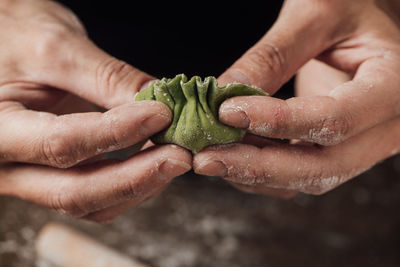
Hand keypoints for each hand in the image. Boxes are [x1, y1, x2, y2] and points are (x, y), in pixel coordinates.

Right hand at [0, 0, 190, 222]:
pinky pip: (93, 197)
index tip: (161, 115)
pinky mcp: (52, 175)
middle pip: (74, 192)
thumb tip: (158, 101)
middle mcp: (7, 166)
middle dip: (135, 177)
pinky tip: (152, 163)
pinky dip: (127, 186)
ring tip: (173, 158)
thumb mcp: (56, 46)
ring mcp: (29, 177)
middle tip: (180, 157)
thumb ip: (107, 77)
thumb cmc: (13, 35)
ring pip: (88, 202)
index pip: (61, 143)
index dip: (118, 132)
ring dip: (137, 186)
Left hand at [194, 0, 399, 196]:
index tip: (228, 112)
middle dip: (259, 166)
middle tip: (206, 159)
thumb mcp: (316, 15)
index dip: (279, 121)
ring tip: (210, 158)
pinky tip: (231, 155)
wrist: (367, 22)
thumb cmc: (350, 6)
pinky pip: (301, 173)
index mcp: (394, 87)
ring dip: (255, 174)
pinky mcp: (339, 149)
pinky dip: (263, 172)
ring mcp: (363, 145)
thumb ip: (272, 55)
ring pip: (309, 178)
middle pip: (323, 167)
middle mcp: (385, 128)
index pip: (337, 118)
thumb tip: (224, 93)